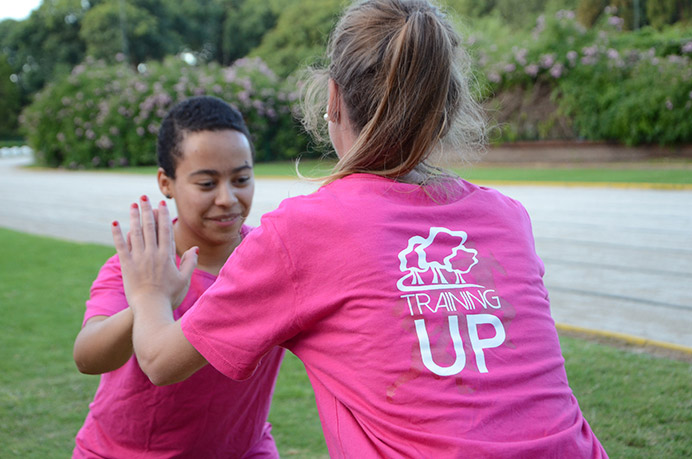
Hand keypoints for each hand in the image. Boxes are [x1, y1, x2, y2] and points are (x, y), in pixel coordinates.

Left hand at [112, 196, 197, 310]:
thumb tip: (195, 248)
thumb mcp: (184, 279)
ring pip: (136, 233)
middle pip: (150, 227)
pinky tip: (115, 224)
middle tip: (144, 197)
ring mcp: (138, 259)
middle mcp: (152, 254)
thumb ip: (189, 262)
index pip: (165, 231)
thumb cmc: (170, 296)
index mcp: (167, 256)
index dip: (163, 216)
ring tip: (132, 205)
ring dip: (133, 217)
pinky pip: (121, 246)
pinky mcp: (126, 266)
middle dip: (147, 210)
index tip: (161, 204)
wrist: (151, 309)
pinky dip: (117, 234)